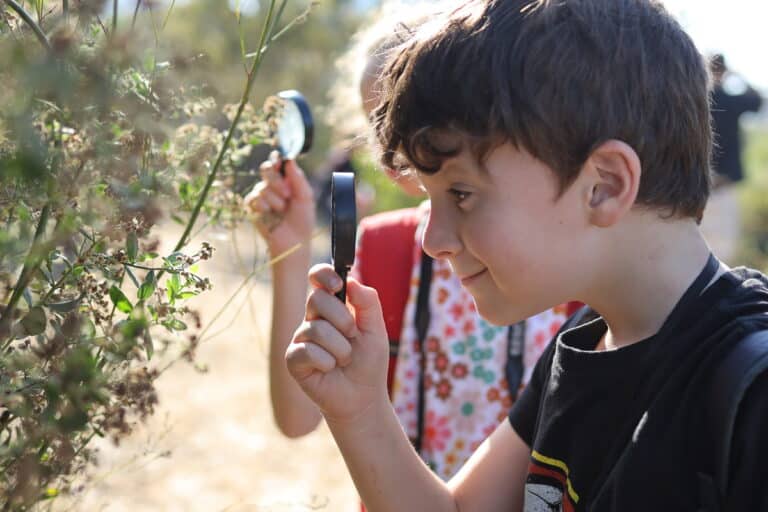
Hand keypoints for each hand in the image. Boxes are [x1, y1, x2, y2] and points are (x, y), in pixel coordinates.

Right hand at [244, 153, 315, 254]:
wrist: (294, 241)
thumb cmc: (302, 220)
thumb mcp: (305, 197)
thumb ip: (298, 178)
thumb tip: (289, 158)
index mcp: (286, 180)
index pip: (277, 162)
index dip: (277, 159)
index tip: (279, 161)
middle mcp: (272, 185)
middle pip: (266, 169)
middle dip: (276, 181)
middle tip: (288, 194)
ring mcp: (261, 195)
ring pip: (261, 187)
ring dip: (274, 200)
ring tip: (282, 211)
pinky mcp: (252, 207)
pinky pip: (253, 198)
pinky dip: (263, 206)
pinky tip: (270, 214)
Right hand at [286, 264, 389, 424]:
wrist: (363, 397)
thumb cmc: (368, 362)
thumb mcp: (375, 328)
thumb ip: (367, 302)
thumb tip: (352, 281)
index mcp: (331, 306)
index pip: (317, 277)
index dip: (323, 274)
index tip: (339, 285)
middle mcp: (312, 319)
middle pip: (316, 299)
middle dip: (343, 319)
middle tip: (353, 336)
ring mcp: (300, 338)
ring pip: (316, 328)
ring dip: (341, 347)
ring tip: (344, 359)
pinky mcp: (293, 359)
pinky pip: (307, 351)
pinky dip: (327, 361)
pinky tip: (330, 370)